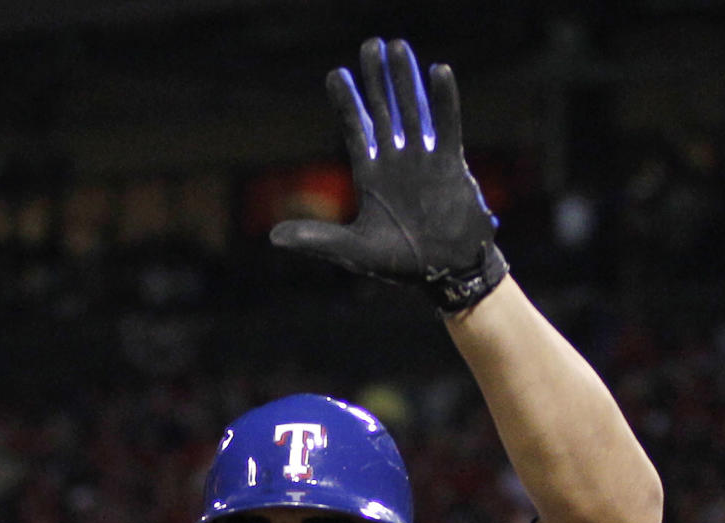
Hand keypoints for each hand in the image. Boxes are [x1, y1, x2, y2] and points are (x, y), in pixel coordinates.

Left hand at [270, 37, 507, 312]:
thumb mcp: (354, 250)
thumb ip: (318, 238)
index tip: (336, 75)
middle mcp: (397, 162)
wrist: (445, 273)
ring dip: (405, 81)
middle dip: (376, 80)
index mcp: (372, 177)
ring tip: (396, 47)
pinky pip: (448, 126)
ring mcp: (424, 160)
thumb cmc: (400, 263)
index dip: (347, 103)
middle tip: (370, 46)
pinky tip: (439, 71)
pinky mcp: (451, 165)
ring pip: (413, 111)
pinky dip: (445, 101)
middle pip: (384, 111)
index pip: (357, 131)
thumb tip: (273, 238)